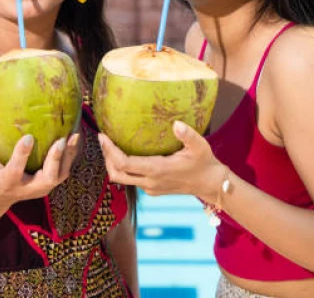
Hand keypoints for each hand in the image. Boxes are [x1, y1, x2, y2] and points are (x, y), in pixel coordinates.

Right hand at [0, 110, 80, 206]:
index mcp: (7, 181)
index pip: (15, 170)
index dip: (22, 155)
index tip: (28, 137)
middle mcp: (27, 188)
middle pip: (46, 178)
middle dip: (55, 160)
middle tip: (62, 139)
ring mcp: (41, 188)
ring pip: (60, 175)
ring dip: (69, 156)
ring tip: (75, 133)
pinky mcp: (50, 184)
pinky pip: (65, 169)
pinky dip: (72, 154)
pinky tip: (77, 134)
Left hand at [99, 120, 223, 199]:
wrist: (210, 184)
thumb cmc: (204, 163)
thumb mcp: (200, 146)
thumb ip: (188, 135)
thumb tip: (176, 123)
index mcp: (157, 170)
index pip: (124, 163)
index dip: (110, 151)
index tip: (103, 136)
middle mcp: (149, 182)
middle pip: (116, 174)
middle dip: (106, 157)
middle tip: (103, 139)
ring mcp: (150, 188)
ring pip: (122, 179)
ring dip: (113, 163)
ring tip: (110, 145)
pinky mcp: (152, 190)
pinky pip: (131, 180)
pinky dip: (123, 168)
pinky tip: (126, 153)